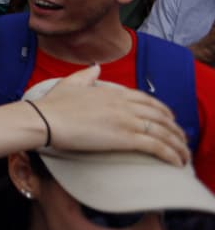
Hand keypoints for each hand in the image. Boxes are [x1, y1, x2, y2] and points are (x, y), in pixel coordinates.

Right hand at [32, 65, 188, 164]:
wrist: (45, 119)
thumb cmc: (52, 105)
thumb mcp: (69, 83)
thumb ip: (85, 75)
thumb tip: (96, 67)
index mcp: (112, 92)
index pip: (146, 99)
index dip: (162, 109)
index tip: (169, 119)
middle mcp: (123, 104)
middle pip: (160, 115)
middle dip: (175, 128)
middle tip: (181, 139)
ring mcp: (126, 120)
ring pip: (163, 131)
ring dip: (178, 144)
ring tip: (184, 155)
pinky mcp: (125, 138)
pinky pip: (156, 146)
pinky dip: (170, 154)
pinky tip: (176, 162)